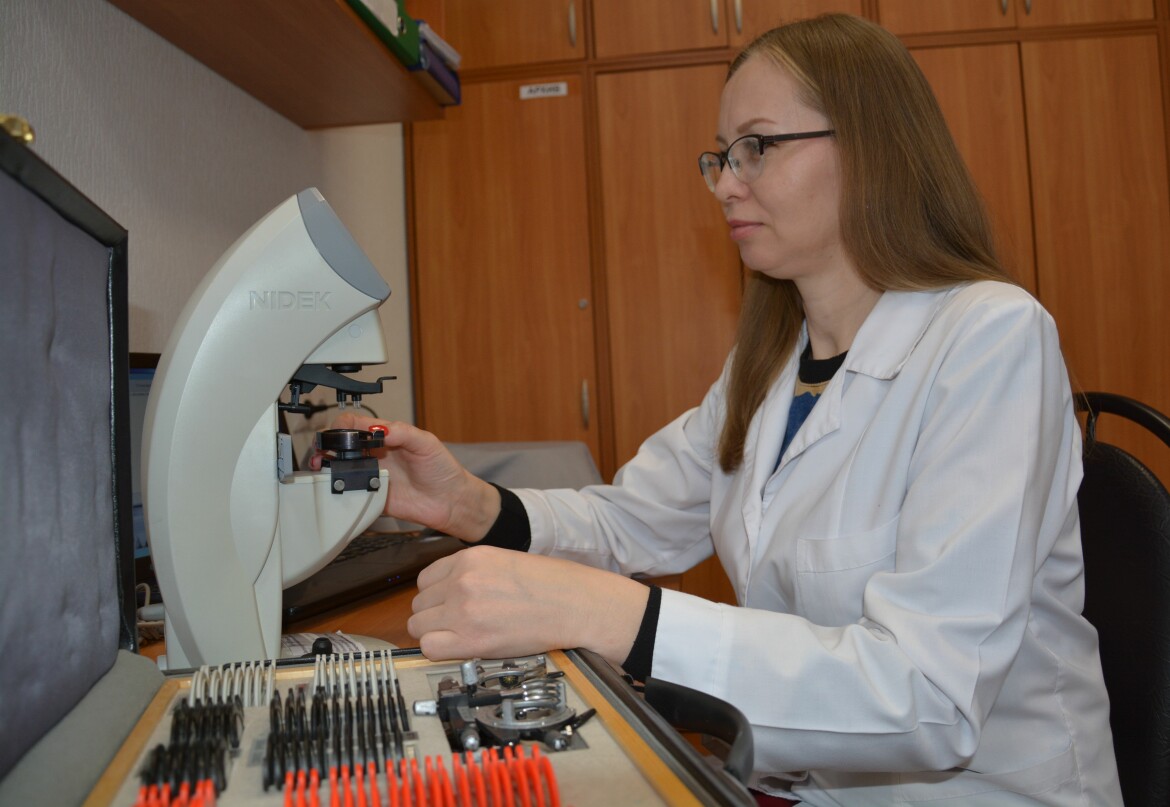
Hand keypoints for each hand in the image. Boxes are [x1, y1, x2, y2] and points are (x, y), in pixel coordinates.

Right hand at [309, 413, 498, 539]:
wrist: (451, 501)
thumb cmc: (442, 469)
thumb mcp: (426, 443)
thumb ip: (402, 433)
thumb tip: (379, 429)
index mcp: (386, 436)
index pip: (354, 424)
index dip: (341, 426)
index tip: (338, 433)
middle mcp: (375, 455)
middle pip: (340, 445)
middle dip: (326, 446)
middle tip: (323, 452)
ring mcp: (372, 475)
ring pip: (340, 468)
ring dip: (326, 467)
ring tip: (321, 468)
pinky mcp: (372, 497)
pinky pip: (350, 493)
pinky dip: (339, 490)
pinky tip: (336, 487)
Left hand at [408, 545, 649, 665]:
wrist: (577, 605)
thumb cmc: (552, 585)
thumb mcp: (505, 562)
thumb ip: (473, 573)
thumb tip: (449, 592)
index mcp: (470, 558)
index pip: (426, 579)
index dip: (436, 596)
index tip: (449, 606)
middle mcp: (461, 581)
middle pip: (419, 603)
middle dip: (435, 615)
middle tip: (459, 624)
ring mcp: (463, 610)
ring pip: (418, 626)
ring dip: (435, 633)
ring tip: (462, 637)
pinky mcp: (472, 640)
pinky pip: (429, 647)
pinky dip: (439, 650)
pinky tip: (460, 648)